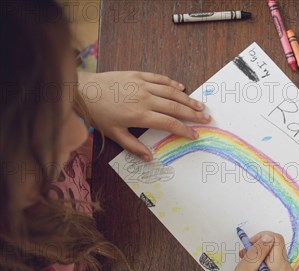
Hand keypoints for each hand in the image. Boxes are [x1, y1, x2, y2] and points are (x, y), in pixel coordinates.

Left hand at [77, 71, 209, 159]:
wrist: (83, 90)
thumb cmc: (97, 114)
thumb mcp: (114, 134)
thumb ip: (133, 146)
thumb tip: (150, 158)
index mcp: (140, 115)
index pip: (169, 124)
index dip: (185, 130)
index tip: (195, 134)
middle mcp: (145, 99)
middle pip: (175, 108)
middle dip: (193, 114)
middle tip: (206, 118)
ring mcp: (142, 85)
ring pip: (171, 93)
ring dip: (187, 100)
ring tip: (200, 105)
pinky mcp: (138, 75)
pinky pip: (160, 79)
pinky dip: (172, 84)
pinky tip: (181, 88)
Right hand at [223, 232, 296, 270]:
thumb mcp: (245, 269)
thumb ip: (258, 250)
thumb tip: (268, 236)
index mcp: (282, 270)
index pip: (277, 239)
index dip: (261, 237)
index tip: (248, 245)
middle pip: (276, 248)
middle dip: (259, 248)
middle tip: (243, 256)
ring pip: (275, 256)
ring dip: (260, 256)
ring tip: (246, 267)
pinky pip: (276, 265)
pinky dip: (264, 264)